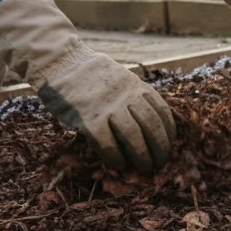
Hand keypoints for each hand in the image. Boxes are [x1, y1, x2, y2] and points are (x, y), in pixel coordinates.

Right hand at [0, 0, 176, 172]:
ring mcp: (107, 107)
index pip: (162, 112)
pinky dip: (116, 157)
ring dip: (141, 157)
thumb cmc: (90, 76)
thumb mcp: (121, 78)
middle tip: (159, 164)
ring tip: (144, 169)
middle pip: (152, 126)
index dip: (169, 133)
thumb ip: (134, 96)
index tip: (169, 147)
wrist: (60, 62)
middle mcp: (126, 96)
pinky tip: (118, 164)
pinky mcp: (88, 118)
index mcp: (136, 86)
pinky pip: (108, 144)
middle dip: (160, 149)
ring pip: (134, 137)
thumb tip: (149, 123)